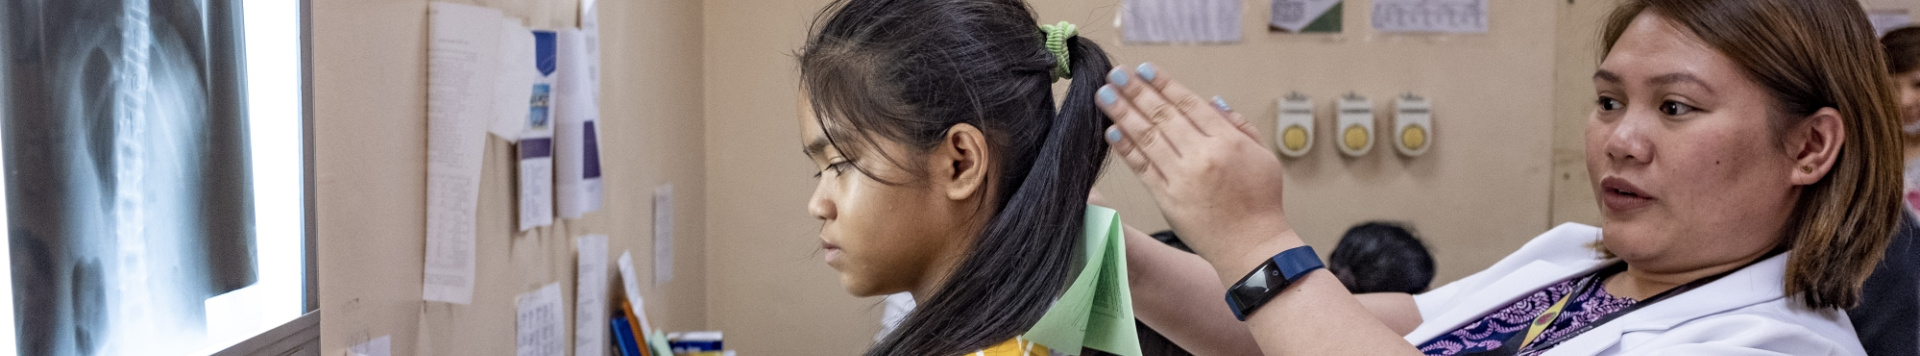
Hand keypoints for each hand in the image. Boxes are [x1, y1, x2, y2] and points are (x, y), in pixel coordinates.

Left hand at [1094, 63, 1300, 283]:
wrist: (1251, 247)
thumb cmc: (1260, 202)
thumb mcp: (1262, 155)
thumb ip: (1237, 125)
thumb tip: (1212, 101)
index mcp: (1227, 141)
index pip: (1189, 104)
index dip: (1164, 84)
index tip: (1144, 69)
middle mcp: (1202, 156)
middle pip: (1163, 116)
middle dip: (1136, 92)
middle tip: (1115, 73)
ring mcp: (1182, 178)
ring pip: (1147, 138)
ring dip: (1123, 114)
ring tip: (1105, 95)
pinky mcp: (1167, 199)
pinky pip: (1142, 167)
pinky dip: (1126, 148)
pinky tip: (1111, 131)